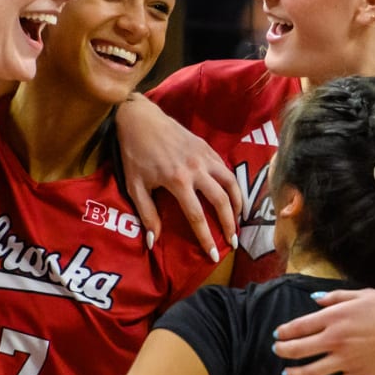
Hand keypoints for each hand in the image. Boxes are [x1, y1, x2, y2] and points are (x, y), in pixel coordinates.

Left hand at [115, 95, 241, 261]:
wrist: (141, 119)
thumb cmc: (135, 154)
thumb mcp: (135, 186)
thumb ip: (147, 214)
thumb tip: (153, 241)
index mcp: (177, 181)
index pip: (197, 216)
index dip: (206, 238)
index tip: (214, 255)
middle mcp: (196, 169)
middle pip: (221, 201)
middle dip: (229, 224)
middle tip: (233, 242)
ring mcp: (204, 157)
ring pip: (231, 183)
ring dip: (238, 203)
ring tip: (239, 220)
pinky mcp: (207, 148)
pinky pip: (226, 169)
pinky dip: (233, 185)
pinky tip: (232, 196)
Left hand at [271, 288, 374, 374]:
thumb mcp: (363, 294)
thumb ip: (336, 297)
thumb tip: (315, 300)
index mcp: (334, 318)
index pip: (299, 326)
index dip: (284, 331)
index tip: (278, 334)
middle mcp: (335, 340)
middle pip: (298, 349)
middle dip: (283, 351)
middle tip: (277, 351)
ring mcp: (345, 361)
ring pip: (310, 373)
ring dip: (294, 374)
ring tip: (286, 374)